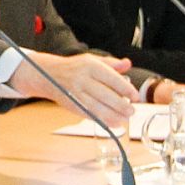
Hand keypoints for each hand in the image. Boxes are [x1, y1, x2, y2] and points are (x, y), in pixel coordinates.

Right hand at [8, 53, 138, 129]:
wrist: (48, 74)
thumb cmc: (74, 68)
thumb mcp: (92, 60)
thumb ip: (111, 64)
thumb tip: (128, 64)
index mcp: (90, 66)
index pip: (112, 79)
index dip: (127, 90)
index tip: (136, 96)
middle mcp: (82, 79)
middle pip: (106, 95)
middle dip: (122, 106)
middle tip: (132, 111)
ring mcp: (75, 93)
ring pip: (98, 108)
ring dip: (114, 116)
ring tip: (125, 119)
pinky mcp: (72, 105)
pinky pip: (90, 115)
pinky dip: (104, 121)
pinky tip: (114, 123)